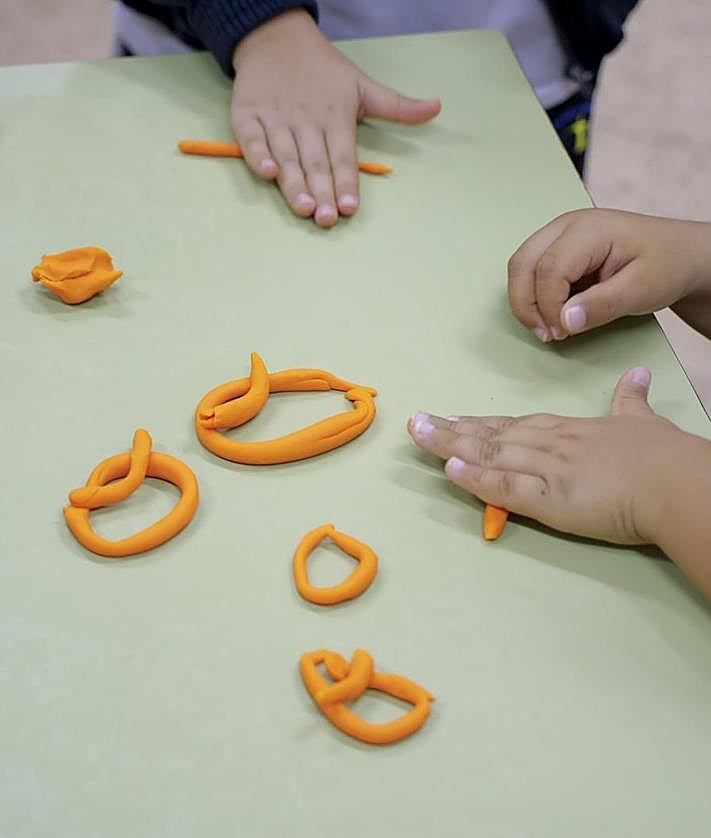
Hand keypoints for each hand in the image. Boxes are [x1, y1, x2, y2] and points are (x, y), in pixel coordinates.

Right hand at [231, 9, 440, 227]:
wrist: (276, 37)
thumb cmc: (323, 71)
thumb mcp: (362, 86)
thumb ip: (397, 106)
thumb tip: (436, 107)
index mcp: (335, 118)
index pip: (343, 157)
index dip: (347, 183)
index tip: (350, 207)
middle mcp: (306, 121)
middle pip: (315, 163)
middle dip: (321, 192)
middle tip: (327, 219)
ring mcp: (276, 119)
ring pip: (286, 156)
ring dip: (293, 183)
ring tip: (303, 208)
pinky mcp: (247, 115)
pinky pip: (250, 138)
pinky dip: (256, 154)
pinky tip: (266, 172)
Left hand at [408, 367, 695, 545]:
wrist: (675, 481)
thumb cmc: (661, 454)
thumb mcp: (641, 419)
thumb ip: (630, 399)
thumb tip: (638, 374)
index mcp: (565, 430)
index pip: (511, 424)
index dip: (478, 423)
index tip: (451, 418)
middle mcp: (548, 444)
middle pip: (490, 435)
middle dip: (450, 429)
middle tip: (417, 421)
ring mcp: (546, 470)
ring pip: (488, 454)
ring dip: (449, 445)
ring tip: (419, 435)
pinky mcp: (550, 499)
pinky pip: (505, 487)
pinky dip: (475, 479)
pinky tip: (450, 470)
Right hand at [508, 208, 710, 341]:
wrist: (682, 255)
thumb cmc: (667, 265)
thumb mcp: (642, 290)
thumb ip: (602, 305)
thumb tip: (564, 321)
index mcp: (590, 229)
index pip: (549, 269)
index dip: (548, 306)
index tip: (562, 333)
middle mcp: (567, 225)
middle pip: (523, 263)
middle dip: (526, 304)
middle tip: (546, 334)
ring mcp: (560, 234)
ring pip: (520, 266)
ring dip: (526, 301)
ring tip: (548, 327)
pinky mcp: (558, 247)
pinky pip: (531, 270)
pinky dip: (534, 295)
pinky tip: (554, 313)